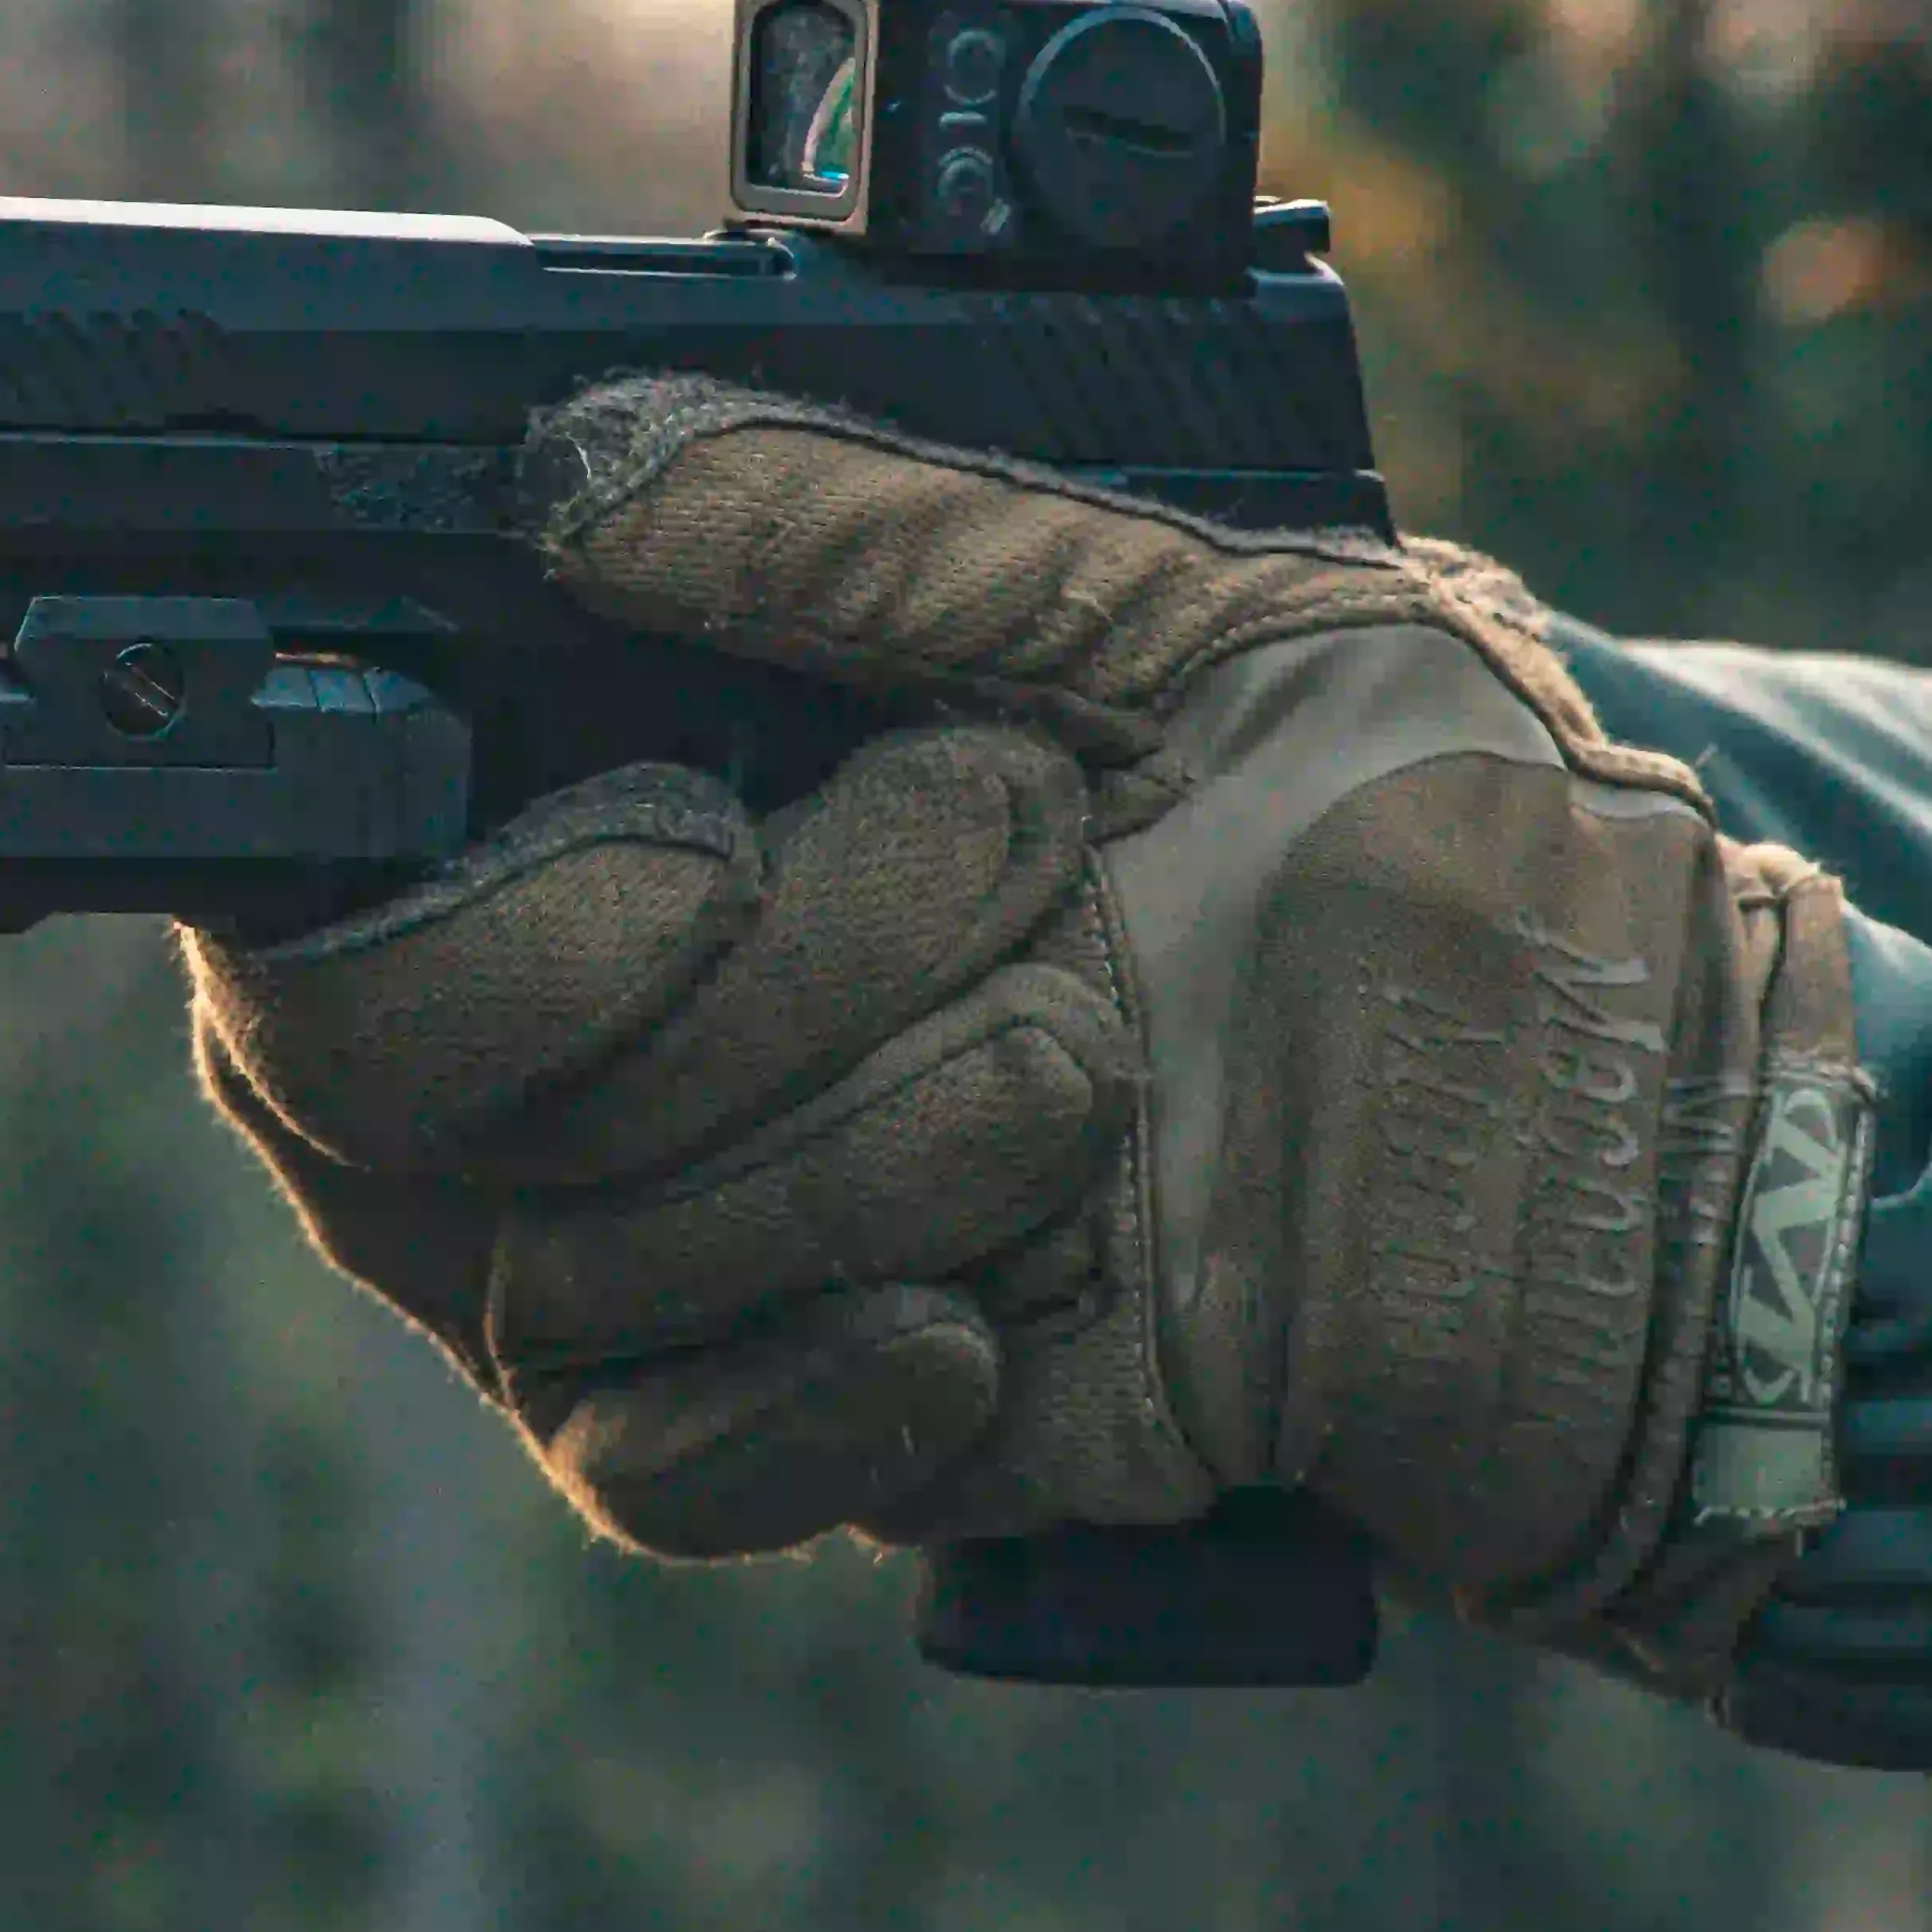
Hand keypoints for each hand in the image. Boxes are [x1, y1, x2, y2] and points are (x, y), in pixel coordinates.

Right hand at [182, 378, 1875, 1686]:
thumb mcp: (1186, 601)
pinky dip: (805, 1386)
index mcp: (630, 810)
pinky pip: (657, 1468)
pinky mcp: (784, 1440)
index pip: (324, 895)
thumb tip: (583, 463)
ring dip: (847, 1145)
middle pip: (386, 1093)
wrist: (1607, 1137)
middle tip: (1001, 853)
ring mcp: (662, 1259)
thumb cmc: (1413, 822)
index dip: (444, 896)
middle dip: (716, 982)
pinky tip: (984, 1320)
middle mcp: (588, 1045)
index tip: (682, 828)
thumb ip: (878, 527)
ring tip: (1093, 1057)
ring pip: (552, 1266)